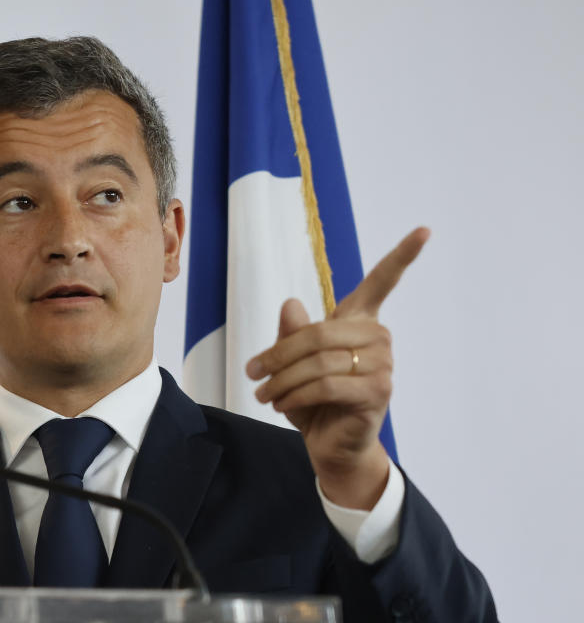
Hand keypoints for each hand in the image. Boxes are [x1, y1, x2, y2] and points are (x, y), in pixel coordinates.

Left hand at [245, 227, 429, 508]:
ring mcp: (383, 365)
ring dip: (281, 380)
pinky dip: (295, 395)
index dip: (403, 255)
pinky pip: (326, 384)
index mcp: (361, 321)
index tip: (424, 230)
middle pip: (317, 333)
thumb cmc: (314, 400)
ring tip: (264, 394)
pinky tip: (282, 406)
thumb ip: (292, 334)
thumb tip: (291, 305)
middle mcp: (378, 337)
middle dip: (277, 355)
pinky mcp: (377, 392)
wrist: (330, 446)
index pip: (382, 282)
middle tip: (252, 373)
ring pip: (317, 361)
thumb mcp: (294, 363)